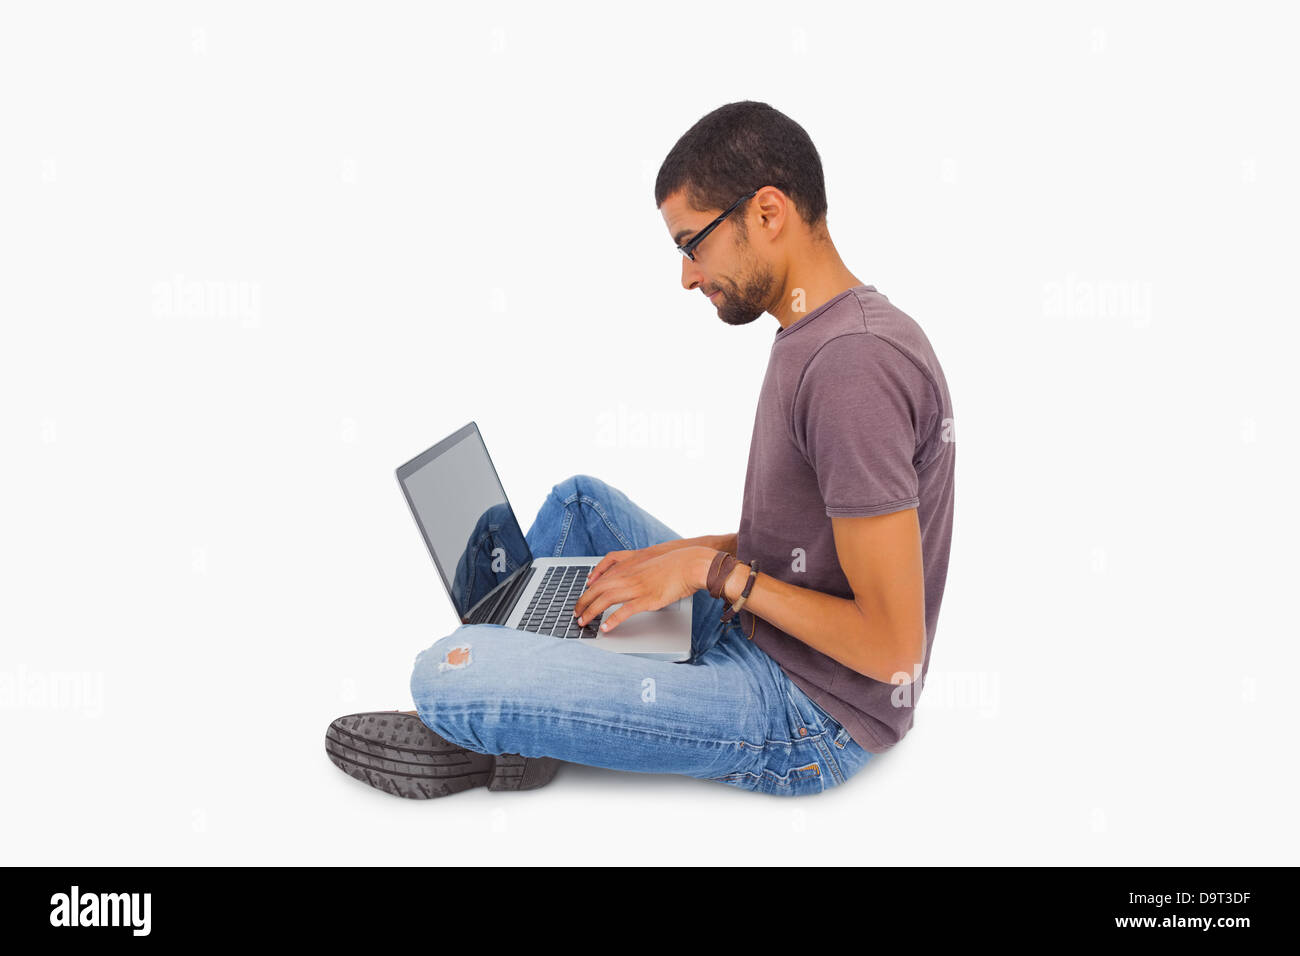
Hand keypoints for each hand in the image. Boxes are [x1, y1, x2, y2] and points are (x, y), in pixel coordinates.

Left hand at [574, 546, 712, 632]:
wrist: (689, 564)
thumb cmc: (671, 563)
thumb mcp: (645, 559)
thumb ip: (630, 566)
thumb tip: (622, 578)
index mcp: (627, 567)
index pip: (599, 580)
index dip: (586, 592)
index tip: (581, 601)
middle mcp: (628, 576)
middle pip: (597, 590)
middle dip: (583, 603)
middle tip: (576, 614)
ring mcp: (636, 588)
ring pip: (606, 600)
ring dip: (591, 612)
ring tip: (583, 622)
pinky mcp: (647, 599)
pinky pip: (625, 611)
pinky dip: (613, 620)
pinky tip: (606, 627)